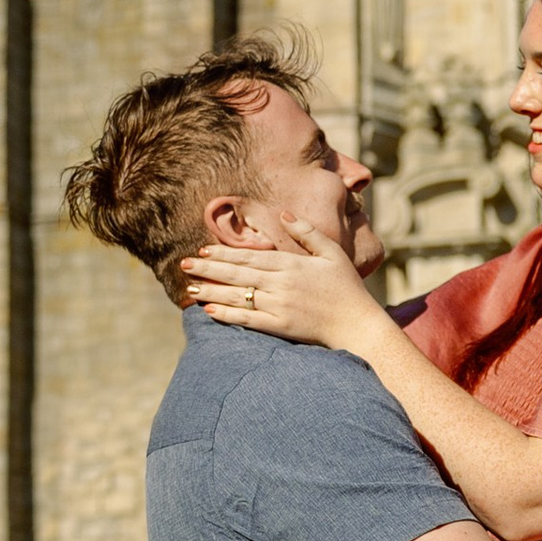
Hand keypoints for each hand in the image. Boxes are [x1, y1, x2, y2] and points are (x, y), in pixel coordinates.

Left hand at [183, 222, 386, 351]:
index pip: (249, 257)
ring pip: (238, 297)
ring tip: (189, 289)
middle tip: (183, 265)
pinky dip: (227, 316)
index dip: (223, 254)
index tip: (202, 250)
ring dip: (211, 292)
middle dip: (208, 269)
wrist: (358, 324)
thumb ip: (307, 232)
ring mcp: (279, 306)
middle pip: (237, 274)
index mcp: (291, 264)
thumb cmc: (347, 287)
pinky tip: (209, 312)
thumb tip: (283, 213)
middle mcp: (281, 284)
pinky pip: (248, 320)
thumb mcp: (332, 252)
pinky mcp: (280, 327)